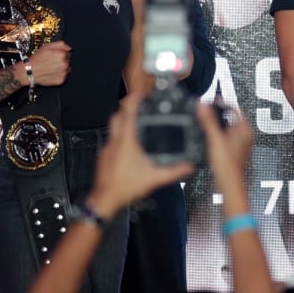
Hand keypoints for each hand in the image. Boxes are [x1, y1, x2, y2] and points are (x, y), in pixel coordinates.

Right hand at [28, 41, 71, 85]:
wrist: (29, 72)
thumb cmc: (36, 59)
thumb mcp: (46, 46)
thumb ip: (60, 44)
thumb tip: (69, 48)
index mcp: (62, 54)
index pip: (67, 52)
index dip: (60, 53)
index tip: (54, 55)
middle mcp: (65, 64)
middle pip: (67, 61)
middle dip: (61, 60)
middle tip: (51, 62)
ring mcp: (63, 73)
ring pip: (66, 69)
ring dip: (61, 68)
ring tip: (51, 68)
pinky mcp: (61, 80)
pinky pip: (63, 76)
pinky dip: (59, 75)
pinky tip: (51, 73)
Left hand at [87, 93, 193, 217]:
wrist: (104, 200)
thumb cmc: (125, 187)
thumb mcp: (154, 179)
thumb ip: (174, 172)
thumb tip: (189, 166)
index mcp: (126, 141)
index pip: (128, 112)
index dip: (134, 99)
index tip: (142, 92)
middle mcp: (115, 140)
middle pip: (118, 114)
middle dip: (128, 107)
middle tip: (140, 105)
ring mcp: (108, 147)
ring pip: (114, 126)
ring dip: (124, 120)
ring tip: (137, 122)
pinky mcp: (105, 155)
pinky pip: (113, 138)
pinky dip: (121, 135)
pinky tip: (131, 144)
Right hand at [196, 103, 252, 192]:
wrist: (230, 184)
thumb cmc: (228, 166)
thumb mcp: (214, 139)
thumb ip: (207, 120)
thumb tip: (201, 105)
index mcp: (245, 129)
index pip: (234, 107)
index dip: (222, 102)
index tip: (212, 101)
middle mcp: (247, 135)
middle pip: (232, 117)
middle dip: (219, 114)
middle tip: (207, 112)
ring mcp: (243, 144)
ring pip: (229, 128)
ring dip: (218, 125)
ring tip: (207, 124)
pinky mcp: (237, 151)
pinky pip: (228, 137)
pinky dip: (220, 135)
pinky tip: (211, 140)